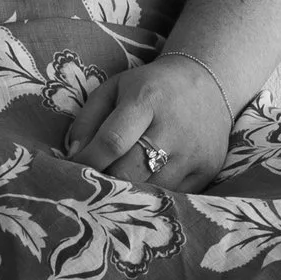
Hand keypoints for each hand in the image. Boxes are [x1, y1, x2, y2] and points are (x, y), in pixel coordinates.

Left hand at [63, 50, 233, 189]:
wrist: (207, 83)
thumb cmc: (150, 88)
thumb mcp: (113, 89)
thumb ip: (87, 120)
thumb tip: (73, 157)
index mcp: (146, 101)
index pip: (111, 142)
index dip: (87, 162)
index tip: (72, 169)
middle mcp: (173, 128)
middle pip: (130, 172)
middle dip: (105, 181)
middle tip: (93, 182)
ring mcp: (194, 152)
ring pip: (151, 190)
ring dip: (129, 192)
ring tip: (118, 186)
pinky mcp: (208, 170)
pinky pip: (173, 196)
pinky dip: (154, 196)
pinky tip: (145, 184)